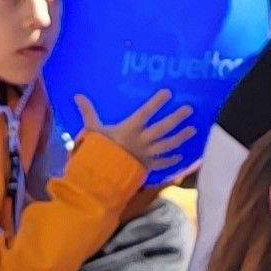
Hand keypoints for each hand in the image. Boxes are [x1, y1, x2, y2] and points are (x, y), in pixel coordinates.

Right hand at [76, 90, 194, 170]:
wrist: (101, 178)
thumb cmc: (98, 151)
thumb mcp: (92, 131)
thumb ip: (88, 113)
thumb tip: (77, 96)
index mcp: (129, 129)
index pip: (145, 112)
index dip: (156, 102)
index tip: (168, 93)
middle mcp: (142, 140)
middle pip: (163, 128)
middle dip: (177, 118)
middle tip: (189, 109)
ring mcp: (147, 154)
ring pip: (168, 144)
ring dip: (181, 137)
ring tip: (193, 130)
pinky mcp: (147, 166)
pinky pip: (162, 163)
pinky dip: (172, 160)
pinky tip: (181, 156)